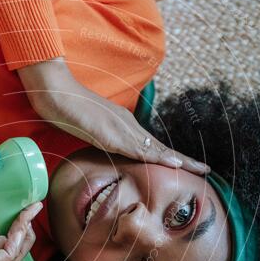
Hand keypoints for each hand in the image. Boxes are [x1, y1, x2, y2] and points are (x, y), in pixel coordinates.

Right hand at [17, 57, 208, 173]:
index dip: (167, 156)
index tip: (185, 165)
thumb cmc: (66, 108)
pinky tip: (173, 163)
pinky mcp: (112, 134)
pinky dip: (157, 158)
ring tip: (198, 169)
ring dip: (178, 160)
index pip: (149, 145)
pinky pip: (138, 149)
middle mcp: (127, 125)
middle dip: (182, 159)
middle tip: (204, 169)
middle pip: (159, 146)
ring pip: (154, 149)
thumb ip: (97, 136)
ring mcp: (121, 128)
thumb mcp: (86, 127)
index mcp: (122, 124)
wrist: (55, 91)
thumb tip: (104, 148)